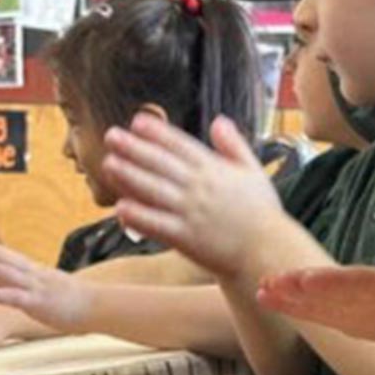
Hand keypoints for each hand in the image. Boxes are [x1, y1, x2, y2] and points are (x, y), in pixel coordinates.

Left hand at [0, 238, 90, 331]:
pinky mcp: (37, 302)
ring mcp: (34, 286)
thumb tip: (19, 285)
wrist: (100, 306)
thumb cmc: (77, 300)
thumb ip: (32, 284)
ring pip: (0, 272)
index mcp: (34, 270)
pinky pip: (11, 296)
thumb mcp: (51, 287)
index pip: (3, 253)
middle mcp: (32, 273)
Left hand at [102, 114, 283, 276]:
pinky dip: (138, 216)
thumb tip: (219, 121)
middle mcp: (200, 188)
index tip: (137, 121)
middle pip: (161, 164)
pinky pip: (157, 225)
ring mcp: (191, 213)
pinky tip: (120, 208)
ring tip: (108, 163)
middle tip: (111, 136)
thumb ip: (234, 146)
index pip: (181, 145)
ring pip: (154, 190)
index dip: (158, 132)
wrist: (266, 253)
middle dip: (134, 148)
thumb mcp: (254, 172)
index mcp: (215, 170)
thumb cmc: (262, 214)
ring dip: (129, 176)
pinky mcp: (186, 238)